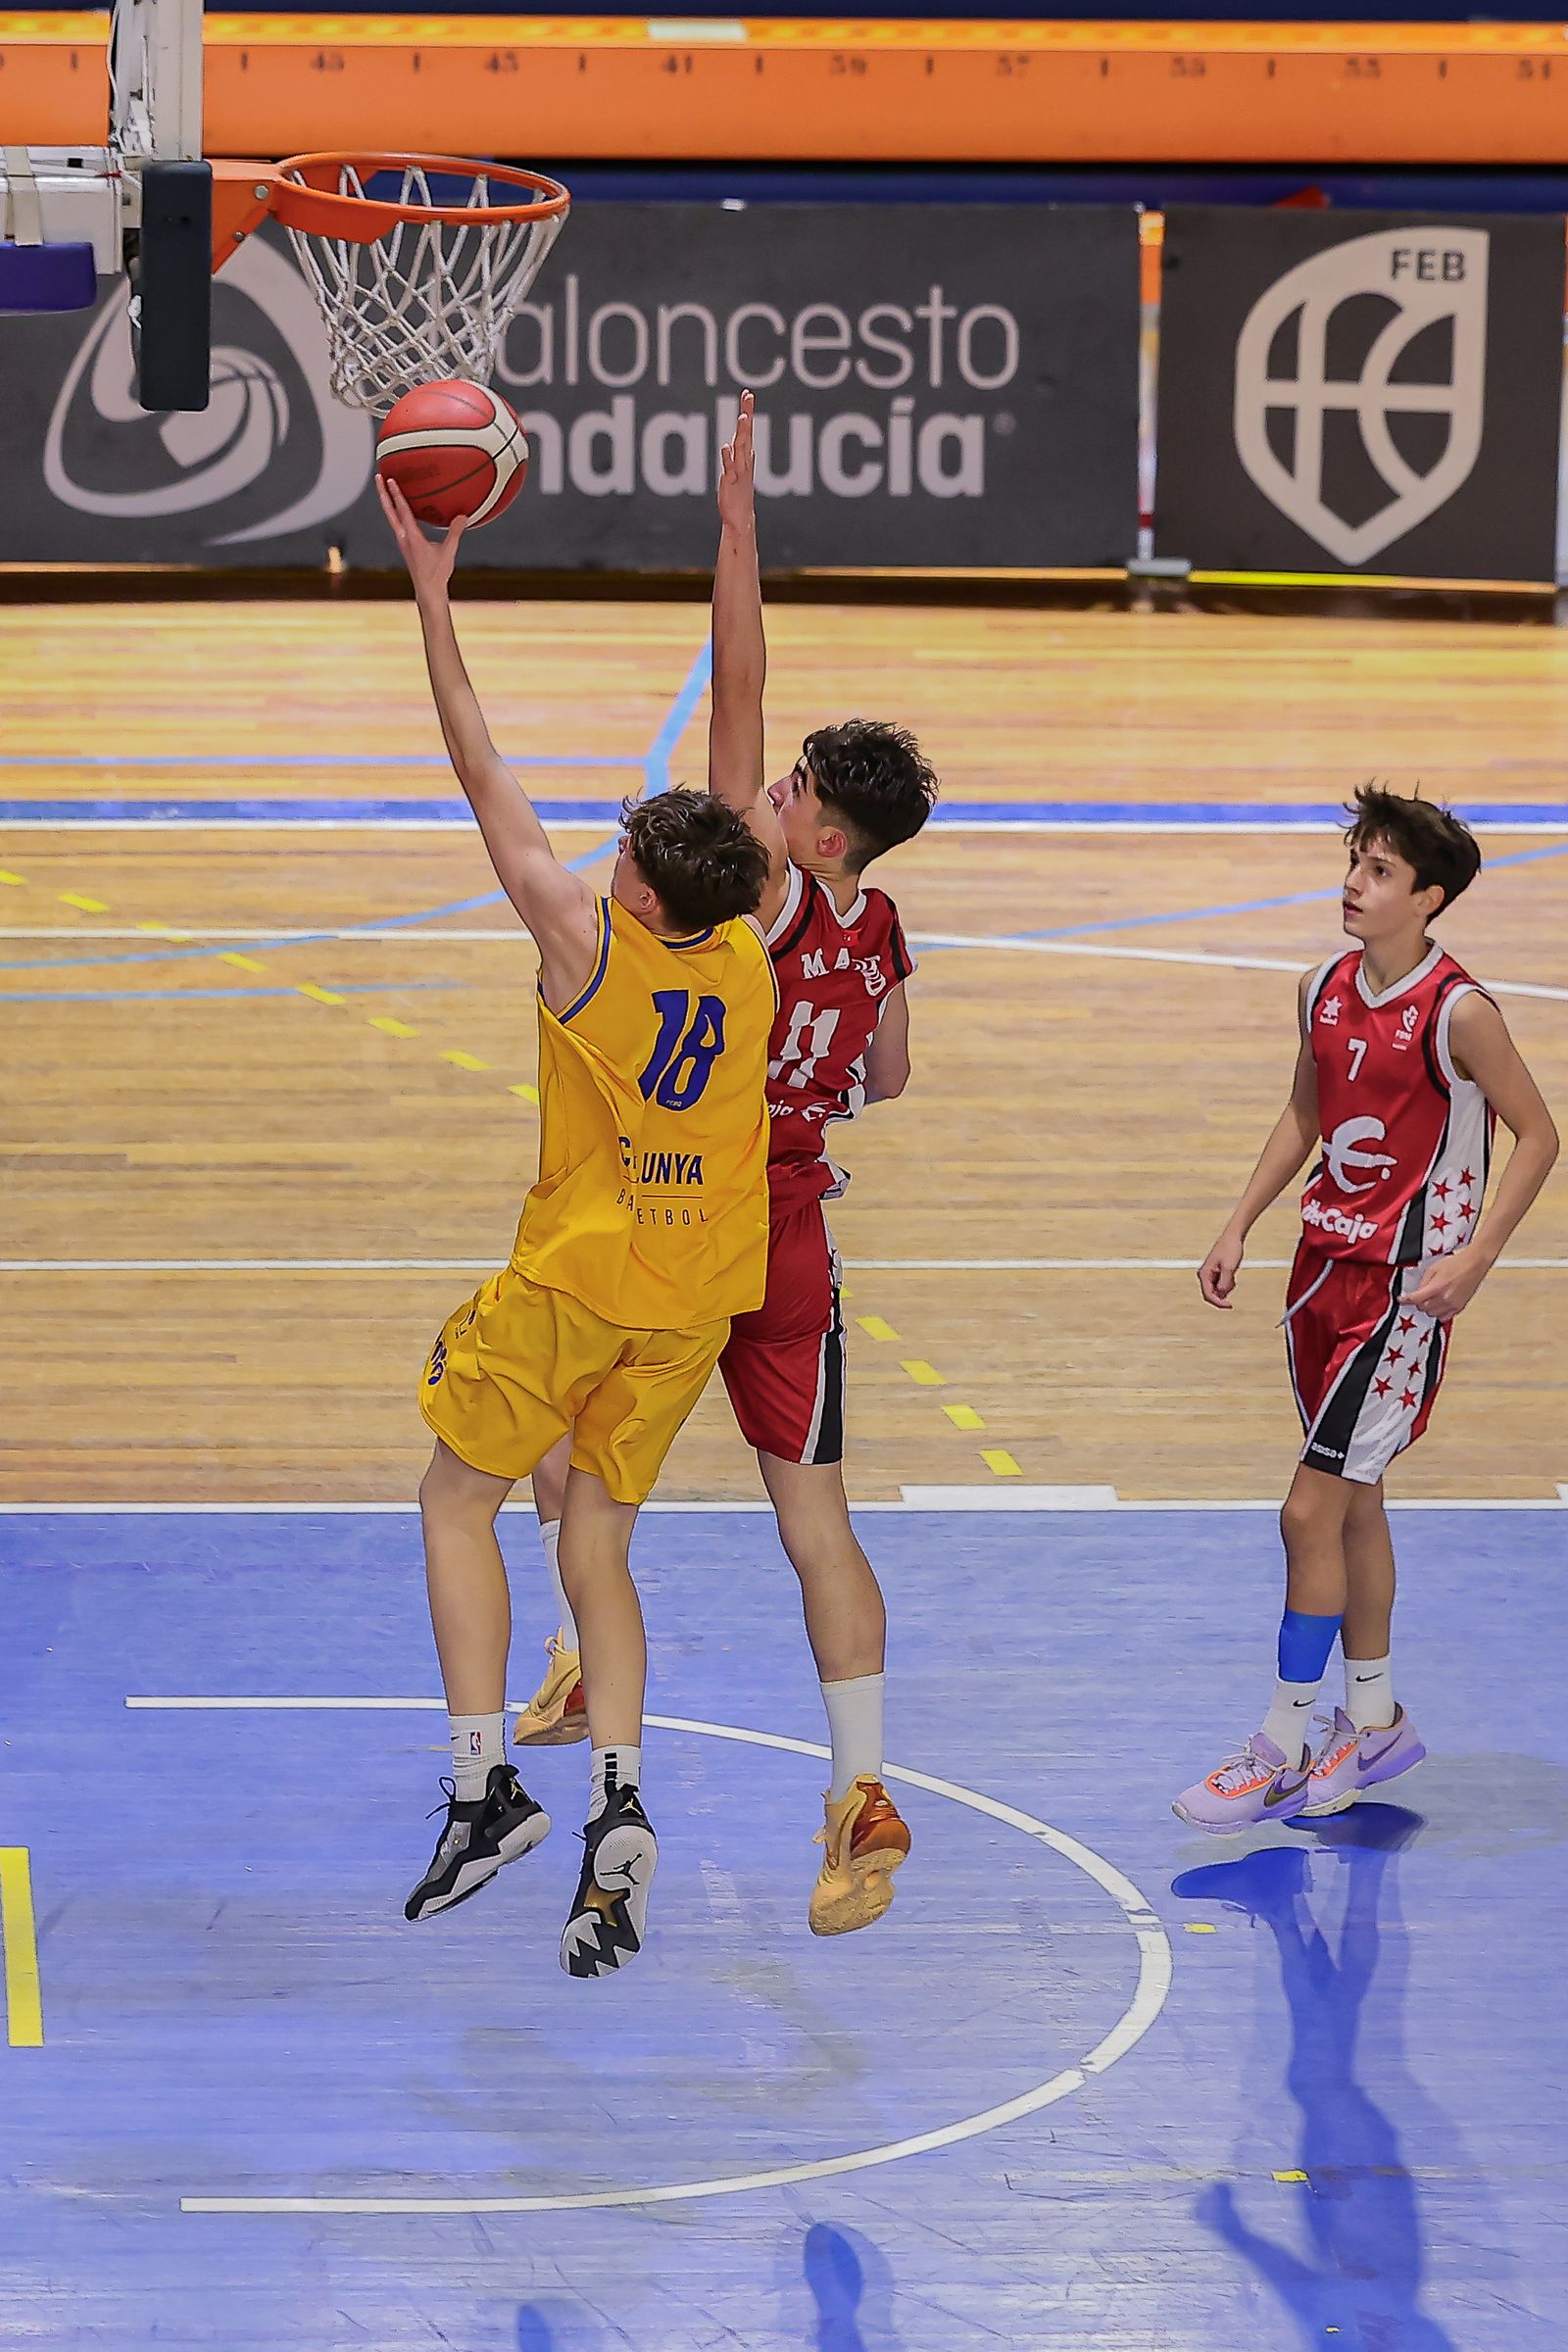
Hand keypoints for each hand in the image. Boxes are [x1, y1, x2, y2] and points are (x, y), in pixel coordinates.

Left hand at [377, 473, 468, 597]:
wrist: (427, 590)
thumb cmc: (437, 573)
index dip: (396, 494)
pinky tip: (399, 507)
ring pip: (391, 516)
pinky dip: (394, 510)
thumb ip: (455, 533)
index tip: (391, 479)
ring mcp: (402, 540)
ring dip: (387, 501)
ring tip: (384, 487)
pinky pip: (396, 522)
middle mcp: (403, 537)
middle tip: (378, 476)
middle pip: (389, 510)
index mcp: (412, 537)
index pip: (402, 511)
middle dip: (383, 493)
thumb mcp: (448, 552)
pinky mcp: (404, 544)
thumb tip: (463, 516)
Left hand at [718, 389, 755, 532]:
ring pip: (741, 448)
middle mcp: (744, 460)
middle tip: (748, 397)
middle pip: (746, 433)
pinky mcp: (732, 483)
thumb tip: (743, 443)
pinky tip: (726, 446)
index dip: (747, 411)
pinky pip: (730, 468)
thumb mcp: (739, 470)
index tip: (747, 394)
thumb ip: (739, 454)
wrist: (740, 518)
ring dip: (743, 432)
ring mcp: (739, 471)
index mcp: (746, 456)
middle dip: (747, 414)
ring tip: (743, 417)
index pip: (747, 429)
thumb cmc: (738, 494)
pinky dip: (729, 458)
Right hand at [1197, 1228, 1243, 1307]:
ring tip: (1233, 1275)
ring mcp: (1209, 1275)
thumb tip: (1221, 1294)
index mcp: (1204, 1273)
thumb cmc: (1231, 1249)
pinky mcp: (1215, 1274)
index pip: (1208, 1295)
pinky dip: (1228, 1284)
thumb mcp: (1230, 1267)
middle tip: (1233, 1284)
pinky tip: (1232, 1274)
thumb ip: (1225, 1282)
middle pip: (1211, 1295)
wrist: (1233, 1237)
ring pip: (1218, 1291)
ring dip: (1227, 1288)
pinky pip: (1221, 1285)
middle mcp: (1204, 1275)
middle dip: (1224, 1294)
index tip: (1230, 1306)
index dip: (1219, 1303)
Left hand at [1405, 1245, 1489, 1321]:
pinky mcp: (1460, 1307)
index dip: (1405, 1300)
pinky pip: (1445, 1317)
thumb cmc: (1456, 1263)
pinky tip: (1439, 1305)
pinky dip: (1439, 1313)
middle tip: (1420, 1296)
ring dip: (1429, 1308)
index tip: (1401, 1300)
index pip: (1416, 1299)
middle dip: (1419, 1303)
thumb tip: (1417, 1291)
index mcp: (1437, 1288)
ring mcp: (1453, 1304)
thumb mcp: (1433, 1268)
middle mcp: (1445, 1299)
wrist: (1474, 1264)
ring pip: (1433, 1314)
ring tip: (1431, 1299)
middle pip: (1423, 1308)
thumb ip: (1424, 1282)